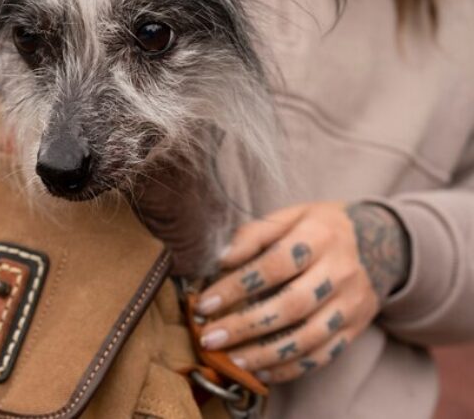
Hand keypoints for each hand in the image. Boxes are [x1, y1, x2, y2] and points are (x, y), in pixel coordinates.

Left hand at [195, 201, 410, 383]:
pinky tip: (261, 372)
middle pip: (291, 306)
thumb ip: (254, 233)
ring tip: (230, 359)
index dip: (238, 285)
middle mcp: (340, 271)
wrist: (381, 242)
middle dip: (245, 326)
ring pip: (308, 338)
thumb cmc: (319, 227)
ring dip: (265, 354)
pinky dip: (290, 368)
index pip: (276, 264)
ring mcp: (351, 303)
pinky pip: (323, 356)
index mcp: (320, 236)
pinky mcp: (355, 329)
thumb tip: (221, 258)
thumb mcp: (290, 215)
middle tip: (209, 337)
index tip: (205, 302)